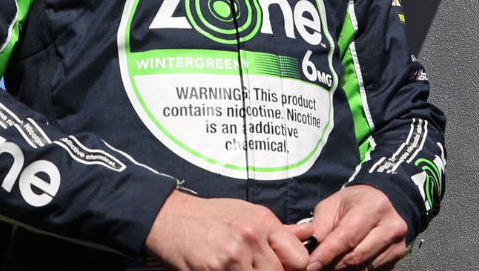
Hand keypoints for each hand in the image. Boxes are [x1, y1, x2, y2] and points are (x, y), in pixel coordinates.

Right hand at [145, 190, 311, 270]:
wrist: (170, 218)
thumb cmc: (210, 216)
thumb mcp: (247, 213)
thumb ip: (279, 230)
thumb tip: (309, 235)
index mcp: (263, 221)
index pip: (298, 258)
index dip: (293, 268)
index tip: (284, 268)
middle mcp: (251, 237)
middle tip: (254, 267)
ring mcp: (232, 256)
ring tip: (239, 267)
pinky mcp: (214, 270)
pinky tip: (225, 269)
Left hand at [303, 185, 405, 270]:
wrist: (379, 203)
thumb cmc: (352, 203)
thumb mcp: (331, 206)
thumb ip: (319, 228)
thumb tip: (307, 252)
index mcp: (374, 206)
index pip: (348, 236)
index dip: (328, 253)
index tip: (311, 264)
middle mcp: (391, 226)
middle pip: (356, 256)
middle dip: (332, 264)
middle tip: (315, 266)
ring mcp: (397, 244)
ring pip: (363, 267)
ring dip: (342, 269)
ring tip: (328, 263)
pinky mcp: (397, 257)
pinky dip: (353, 270)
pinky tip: (343, 264)